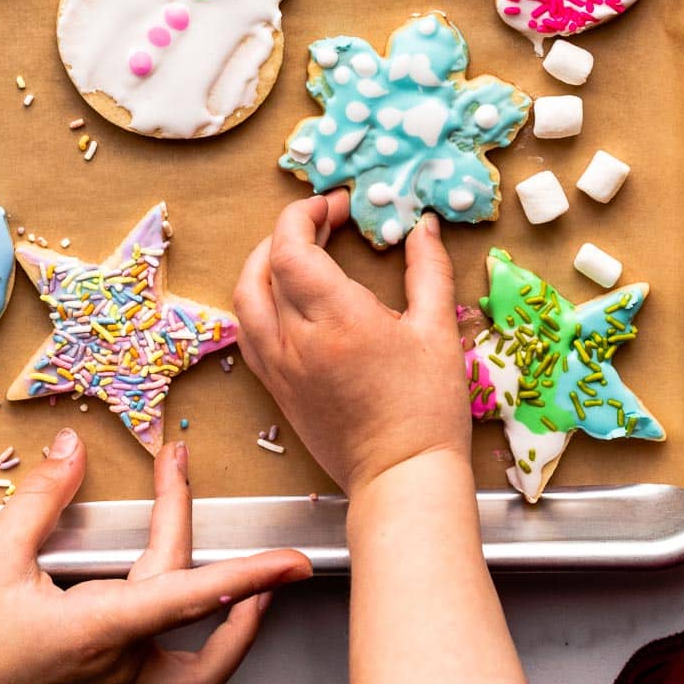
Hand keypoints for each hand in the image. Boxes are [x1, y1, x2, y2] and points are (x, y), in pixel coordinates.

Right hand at [0, 430, 310, 683]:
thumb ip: (41, 498)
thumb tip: (73, 448)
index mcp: (97, 628)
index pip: (191, 594)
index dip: (249, 574)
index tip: (291, 561)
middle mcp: (116, 672)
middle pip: (193, 616)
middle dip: (215, 554)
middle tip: (193, 493)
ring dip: (235, 645)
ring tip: (253, 603)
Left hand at [234, 193, 471, 496]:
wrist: (402, 478)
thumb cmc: (427, 409)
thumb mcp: (437, 331)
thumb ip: (428, 270)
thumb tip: (421, 225)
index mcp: (336, 319)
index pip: (291, 247)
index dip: (305, 214)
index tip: (336, 205)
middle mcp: (296, 340)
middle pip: (265, 265)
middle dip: (290, 231)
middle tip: (325, 221)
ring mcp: (279, 366)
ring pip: (245, 297)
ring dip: (264, 262)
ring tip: (298, 250)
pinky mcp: (275, 387)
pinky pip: (248, 331)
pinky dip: (258, 300)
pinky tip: (285, 296)